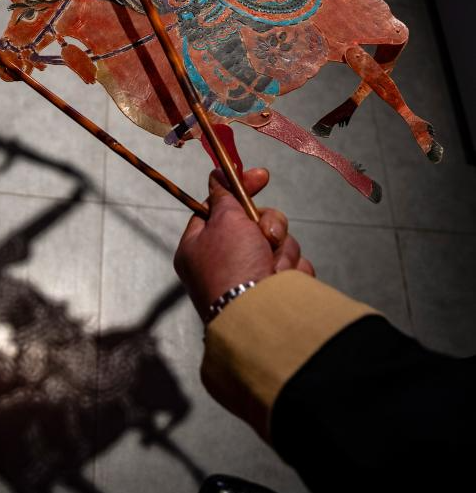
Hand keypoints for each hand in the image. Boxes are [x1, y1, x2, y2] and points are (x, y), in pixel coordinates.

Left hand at [174, 168, 313, 319]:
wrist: (258, 317)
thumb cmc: (232, 268)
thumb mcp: (224, 220)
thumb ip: (224, 194)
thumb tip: (216, 175)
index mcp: (200, 246)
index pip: (219, 206)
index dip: (240, 189)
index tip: (261, 176)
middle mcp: (223, 262)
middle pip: (254, 223)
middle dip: (267, 225)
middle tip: (266, 236)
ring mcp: (250, 278)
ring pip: (278, 242)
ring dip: (282, 249)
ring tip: (273, 267)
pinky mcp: (276, 292)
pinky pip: (292, 266)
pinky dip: (292, 271)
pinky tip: (283, 282)